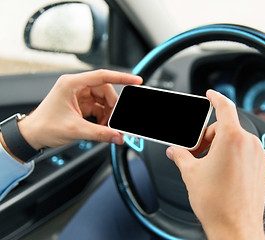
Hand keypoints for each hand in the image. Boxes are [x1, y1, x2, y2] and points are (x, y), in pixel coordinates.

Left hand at [18, 69, 141, 149]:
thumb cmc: (44, 126)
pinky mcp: (81, 103)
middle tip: (116, 120)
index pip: (102, 76)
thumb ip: (100, 133)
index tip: (135, 80)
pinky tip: (103, 126)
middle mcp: (76, 86)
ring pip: (103, 99)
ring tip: (108, 126)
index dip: (121, 77)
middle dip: (113, 106)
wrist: (32, 135)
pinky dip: (103, 117)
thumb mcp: (75, 130)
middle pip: (105, 90)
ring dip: (109, 113)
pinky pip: (99, 107)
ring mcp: (79, 95)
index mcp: (72, 84)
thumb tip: (118, 136)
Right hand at [166, 90, 264, 239]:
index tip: (211, 95)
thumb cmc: (218, 203)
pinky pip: (245, 152)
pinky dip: (232, 155)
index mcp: (232, 139)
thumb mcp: (191, 174)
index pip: (225, 107)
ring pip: (236, 140)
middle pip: (226, 128)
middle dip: (208, 136)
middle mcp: (249, 144)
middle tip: (195, 152)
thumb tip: (175, 151)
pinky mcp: (262, 167)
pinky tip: (222, 171)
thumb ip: (181, 156)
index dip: (216, 98)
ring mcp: (258, 156)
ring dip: (220, 147)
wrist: (236, 227)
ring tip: (208, 165)